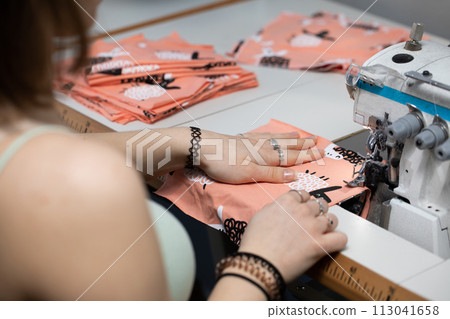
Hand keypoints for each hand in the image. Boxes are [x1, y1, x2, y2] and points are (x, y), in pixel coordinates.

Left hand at [198, 131, 323, 183]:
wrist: (203, 147)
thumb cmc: (224, 163)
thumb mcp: (250, 174)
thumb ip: (272, 174)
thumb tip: (294, 174)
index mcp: (266, 157)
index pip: (292, 157)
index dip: (307, 156)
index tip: (321, 153)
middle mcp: (263, 147)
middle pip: (288, 147)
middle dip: (303, 146)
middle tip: (317, 142)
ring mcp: (252, 142)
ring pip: (277, 140)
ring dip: (290, 139)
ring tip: (300, 136)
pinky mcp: (242, 140)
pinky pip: (264, 136)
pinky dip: (273, 135)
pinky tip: (273, 134)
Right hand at [238, 190, 346, 282]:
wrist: (259, 263)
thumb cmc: (255, 244)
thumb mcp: (259, 216)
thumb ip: (274, 208)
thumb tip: (279, 209)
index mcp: (286, 202)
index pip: (303, 194)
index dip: (304, 201)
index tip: (303, 207)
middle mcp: (302, 211)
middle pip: (320, 204)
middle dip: (317, 212)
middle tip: (312, 221)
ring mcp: (313, 227)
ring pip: (333, 219)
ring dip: (328, 225)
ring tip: (322, 232)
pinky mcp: (321, 244)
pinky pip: (341, 238)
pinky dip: (339, 240)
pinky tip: (332, 243)